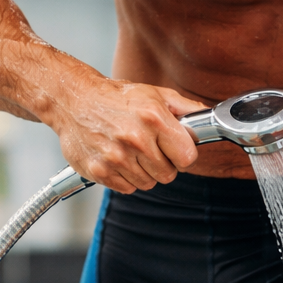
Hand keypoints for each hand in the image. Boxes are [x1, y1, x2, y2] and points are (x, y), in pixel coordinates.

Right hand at [50, 78, 203, 192]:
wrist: (74, 100)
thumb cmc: (116, 97)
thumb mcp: (155, 94)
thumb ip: (185, 107)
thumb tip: (208, 116)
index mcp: (154, 118)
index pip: (187, 157)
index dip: (183, 155)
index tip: (175, 150)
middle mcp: (136, 139)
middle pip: (168, 174)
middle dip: (163, 164)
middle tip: (149, 149)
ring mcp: (116, 157)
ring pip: (148, 183)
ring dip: (144, 172)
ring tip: (131, 152)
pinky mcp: (100, 171)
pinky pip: (128, 188)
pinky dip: (126, 178)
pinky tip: (118, 159)